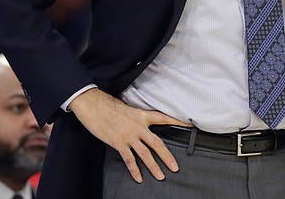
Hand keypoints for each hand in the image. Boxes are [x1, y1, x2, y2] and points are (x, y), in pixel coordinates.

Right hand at [68, 88, 191, 182]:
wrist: (94, 106)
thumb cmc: (110, 107)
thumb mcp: (129, 109)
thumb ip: (137, 118)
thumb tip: (143, 126)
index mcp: (143, 116)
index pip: (164, 118)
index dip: (178, 122)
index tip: (190, 125)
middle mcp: (139, 126)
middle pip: (157, 143)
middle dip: (167, 156)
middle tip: (175, 167)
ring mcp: (129, 136)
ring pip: (145, 154)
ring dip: (154, 166)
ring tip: (161, 176)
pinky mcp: (118, 143)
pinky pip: (129, 159)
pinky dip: (134, 170)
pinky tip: (139, 178)